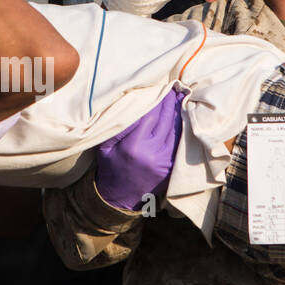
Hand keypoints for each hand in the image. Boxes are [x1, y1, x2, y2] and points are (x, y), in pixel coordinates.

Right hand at [94, 89, 183, 209]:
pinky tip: (179, 116)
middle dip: (170, 102)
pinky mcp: (171, 166)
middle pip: (167, 120)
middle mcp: (152, 154)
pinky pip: (178, 142)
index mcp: (134, 147)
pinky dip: (179, 128)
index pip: (151, 115)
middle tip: (173, 88)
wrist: (119, 197)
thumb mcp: (105, 146)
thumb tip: (132, 103)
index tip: (160, 87)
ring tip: (178, 98)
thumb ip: (117, 126)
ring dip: (178, 112)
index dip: (158, 99)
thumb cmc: (110, 167)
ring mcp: (165, 161)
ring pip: (176, 129)